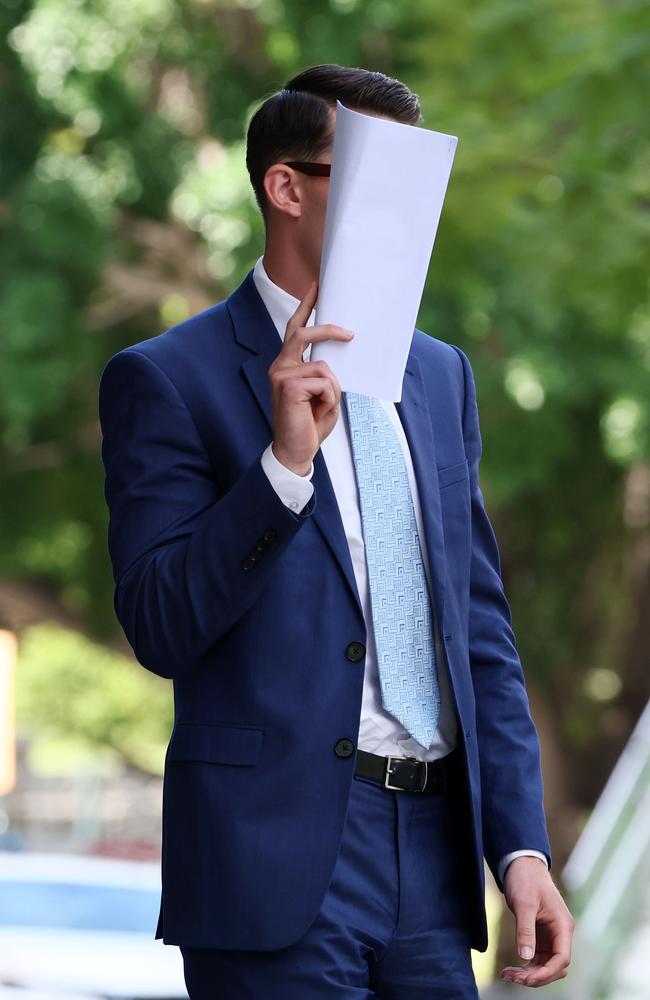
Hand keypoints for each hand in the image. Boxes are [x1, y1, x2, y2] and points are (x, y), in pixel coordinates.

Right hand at [268, 280, 353, 474]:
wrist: (295, 452)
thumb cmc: (309, 424)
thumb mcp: (324, 392)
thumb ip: (326, 372)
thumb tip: (342, 351)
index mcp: (287, 365)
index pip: (295, 329)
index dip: (306, 306)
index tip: (317, 286)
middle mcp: (280, 366)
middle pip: (304, 333)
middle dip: (329, 330)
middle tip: (351, 333)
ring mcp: (281, 374)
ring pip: (324, 367)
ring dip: (332, 390)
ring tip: (322, 409)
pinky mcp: (287, 385)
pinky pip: (324, 381)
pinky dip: (328, 398)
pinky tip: (316, 413)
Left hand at [500, 856, 574, 987]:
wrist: (521, 864)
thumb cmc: (526, 879)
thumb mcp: (524, 904)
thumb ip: (525, 930)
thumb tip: (526, 957)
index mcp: (563, 925)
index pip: (562, 958)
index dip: (546, 973)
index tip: (526, 978)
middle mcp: (560, 933)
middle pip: (555, 967)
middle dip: (536, 976)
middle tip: (512, 977)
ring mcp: (551, 936)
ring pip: (546, 965)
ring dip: (529, 974)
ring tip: (507, 974)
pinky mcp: (541, 937)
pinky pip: (537, 959)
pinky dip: (526, 966)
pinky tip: (511, 969)